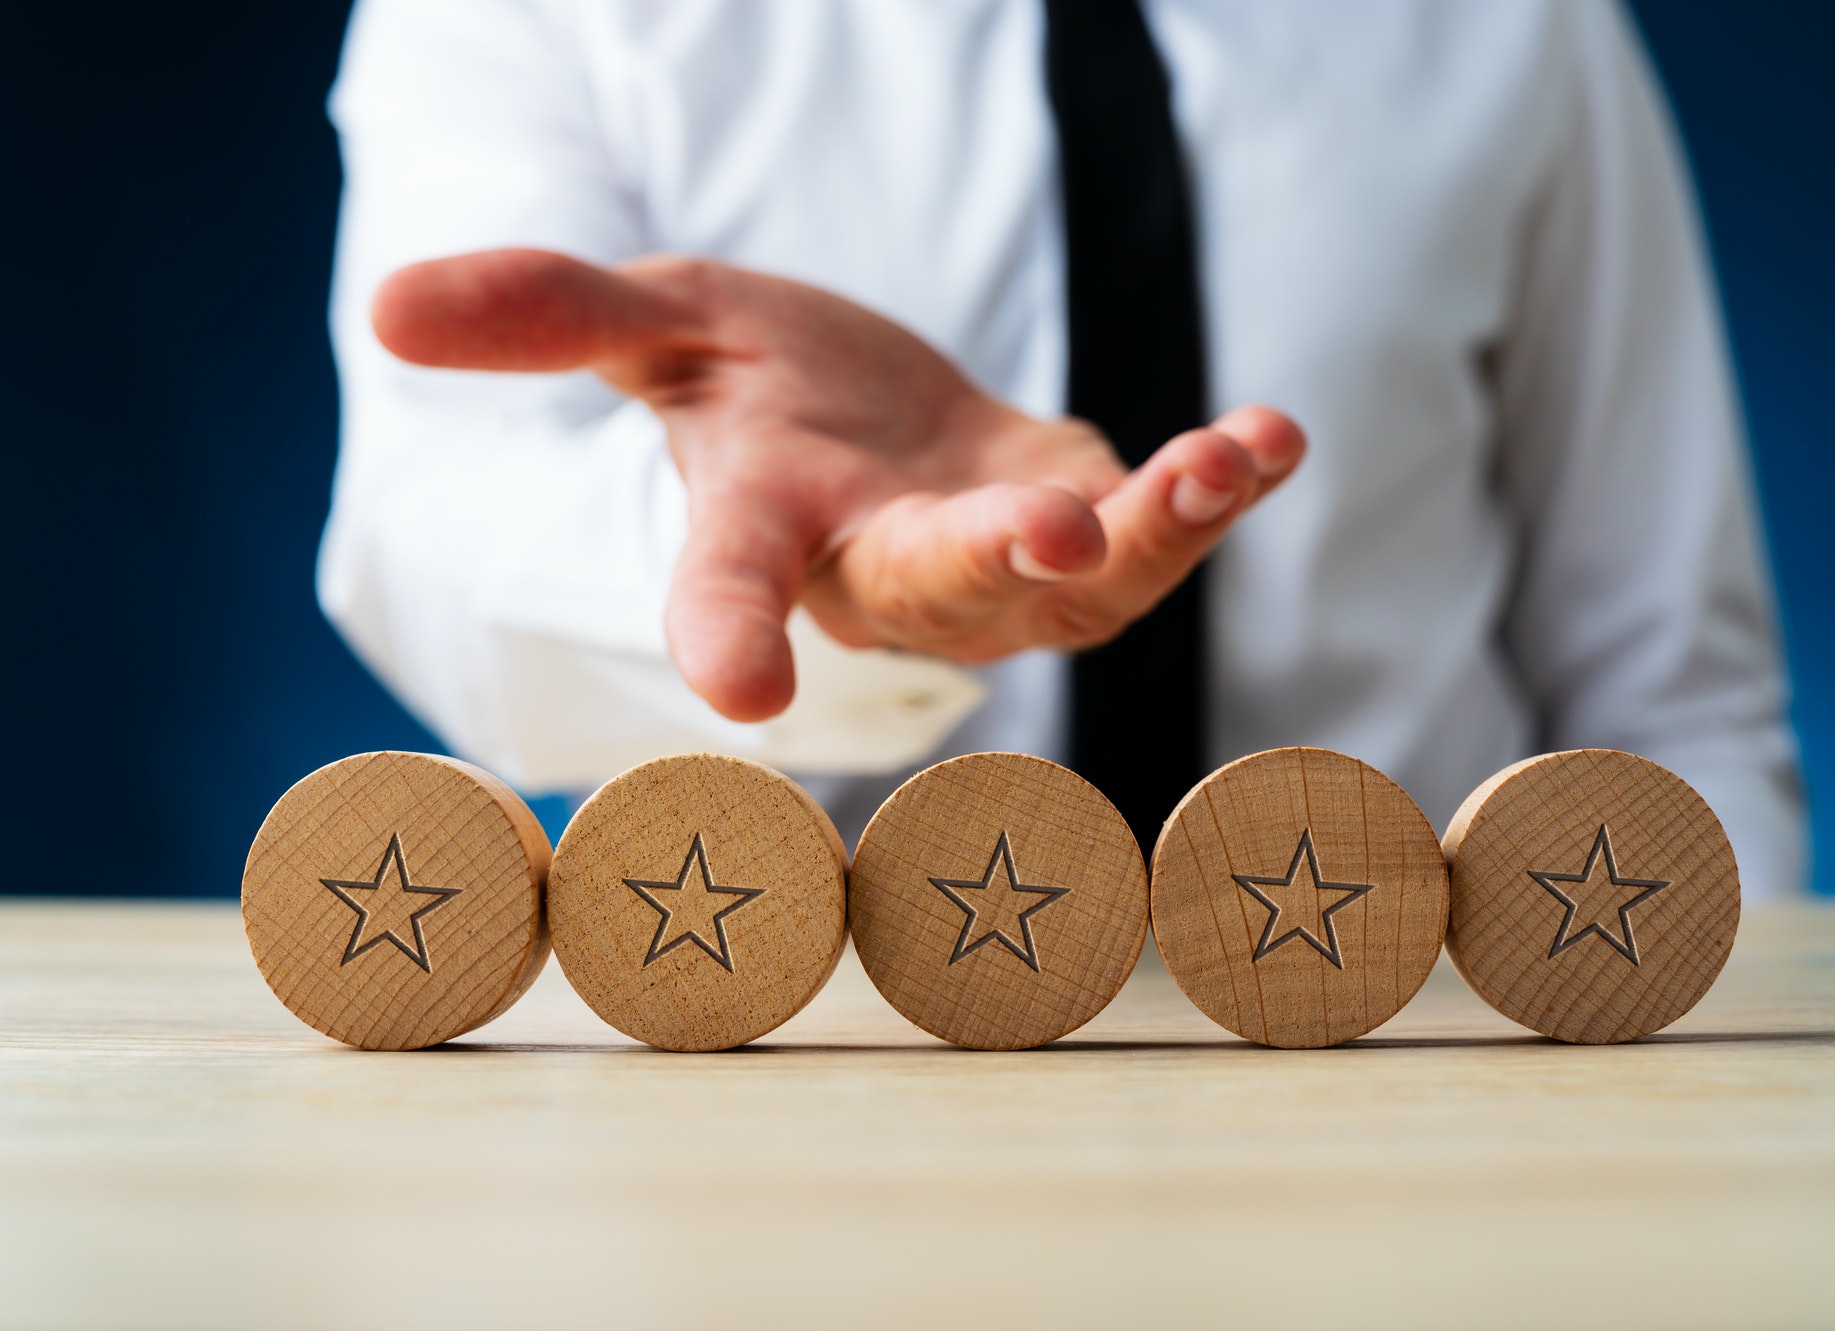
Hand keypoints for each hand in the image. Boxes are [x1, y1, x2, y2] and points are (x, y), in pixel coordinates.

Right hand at [372, 249, 1304, 720]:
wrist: (876, 423)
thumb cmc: (759, 393)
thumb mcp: (656, 329)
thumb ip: (547, 312)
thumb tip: (385, 302)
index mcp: (764, 530)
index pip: (727, 588)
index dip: (726, 637)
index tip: (741, 702)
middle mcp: (882, 574)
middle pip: (929, 591)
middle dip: (986, 569)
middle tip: (1041, 537)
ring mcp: (997, 571)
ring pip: (1075, 586)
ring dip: (1151, 531)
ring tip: (1218, 462)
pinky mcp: (1088, 534)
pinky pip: (1158, 528)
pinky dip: (1217, 485)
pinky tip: (1271, 437)